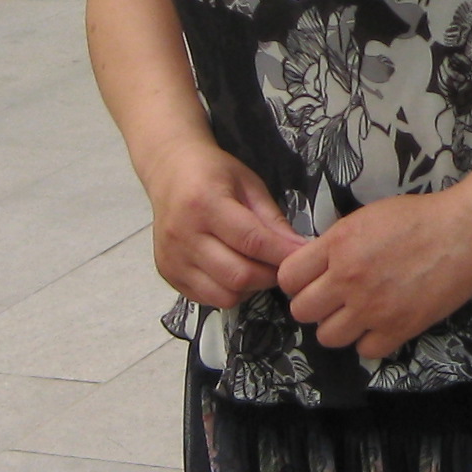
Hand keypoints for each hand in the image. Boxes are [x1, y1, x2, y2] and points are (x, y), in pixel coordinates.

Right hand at [141, 143, 295, 312]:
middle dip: (270, 275)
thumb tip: (298, 248)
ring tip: (257, 268)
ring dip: (250, 288)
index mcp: (204, 203)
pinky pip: (207, 299)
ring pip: (224, 295)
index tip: (304, 257)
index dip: (283, 254)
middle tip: (282, 265)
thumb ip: (272, 219)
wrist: (169, 172)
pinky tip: (234, 272)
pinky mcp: (168, 274)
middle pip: (238, 275)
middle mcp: (183, 235)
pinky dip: (228, 292)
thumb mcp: (248, 184)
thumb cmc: (212, 173)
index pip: (252, 241)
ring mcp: (172, 258)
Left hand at [277, 192, 471, 360]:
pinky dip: (370, 341)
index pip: (288, 277)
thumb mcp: (366, 217)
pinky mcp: (397, 329)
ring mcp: (371, 308)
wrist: (464, 233)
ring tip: (356, 314)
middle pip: (301, 311)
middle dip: (314, 306)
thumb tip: (316, 266)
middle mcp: (348, 279)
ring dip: (338, 327)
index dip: (296, 281)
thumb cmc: (419, 218)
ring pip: (328, 337)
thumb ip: (336, 243)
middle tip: (333, 300)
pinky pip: (364, 350)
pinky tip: (381, 324)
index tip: (310, 281)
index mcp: (338, 245)